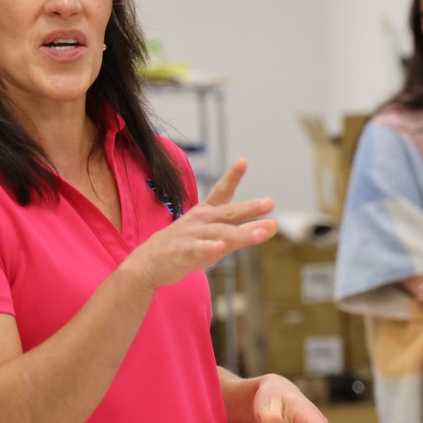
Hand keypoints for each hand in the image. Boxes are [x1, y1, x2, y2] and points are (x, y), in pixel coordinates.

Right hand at [124, 159, 276, 290]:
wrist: (149, 261)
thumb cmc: (187, 244)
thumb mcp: (215, 233)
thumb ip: (242, 230)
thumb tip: (273, 225)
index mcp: (207, 212)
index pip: (221, 192)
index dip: (232, 176)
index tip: (243, 161)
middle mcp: (201, 220)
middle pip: (228, 213)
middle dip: (250, 208)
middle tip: (270, 203)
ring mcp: (191, 235)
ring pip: (220, 232)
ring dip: (242, 233)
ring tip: (263, 231)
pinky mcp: (183, 252)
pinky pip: (198, 249)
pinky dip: (209, 248)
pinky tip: (221, 248)